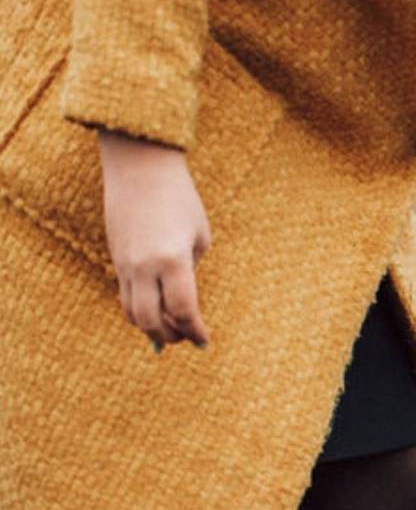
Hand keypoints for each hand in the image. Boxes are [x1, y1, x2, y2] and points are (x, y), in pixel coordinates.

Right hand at [99, 130, 212, 351]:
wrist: (140, 168)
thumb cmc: (180, 199)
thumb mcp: (199, 236)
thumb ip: (191, 271)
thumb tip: (181, 303)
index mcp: (173, 260)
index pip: (183, 310)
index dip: (195, 331)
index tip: (205, 341)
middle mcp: (143, 267)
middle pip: (151, 320)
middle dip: (171, 336)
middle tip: (188, 339)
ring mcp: (124, 264)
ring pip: (132, 312)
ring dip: (151, 328)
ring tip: (172, 331)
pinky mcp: (115, 258)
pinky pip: (124, 295)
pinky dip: (139, 311)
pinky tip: (154, 315)